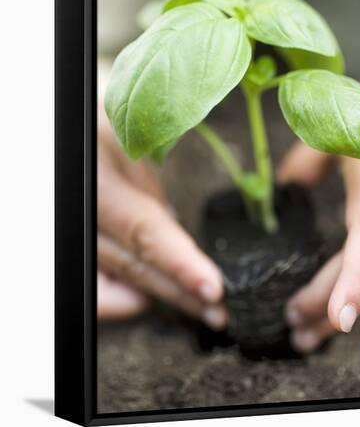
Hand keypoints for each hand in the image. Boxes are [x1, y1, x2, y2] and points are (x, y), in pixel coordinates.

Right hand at [97, 65, 225, 328]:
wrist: (74, 121)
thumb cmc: (106, 114)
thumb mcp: (135, 123)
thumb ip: (159, 158)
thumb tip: (190, 200)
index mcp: (100, 169)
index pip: (143, 228)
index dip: (179, 263)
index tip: (214, 288)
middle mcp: (81, 202)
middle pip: (132, 262)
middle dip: (179, 292)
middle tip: (219, 312)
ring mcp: (75, 222)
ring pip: (115, 276)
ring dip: (159, 297)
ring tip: (200, 310)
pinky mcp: (78, 235)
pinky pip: (91, 280)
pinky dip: (118, 296)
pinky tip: (145, 299)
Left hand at [278, 46, 359, 352]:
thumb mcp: (332, 128)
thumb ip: (306, 161)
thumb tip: (283, 191)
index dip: (356, 277)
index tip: (339, 318)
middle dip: (333, 302)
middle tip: (295, 327)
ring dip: (341, 303)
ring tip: (305, 329)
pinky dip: (352, 285)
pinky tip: (329, 302)